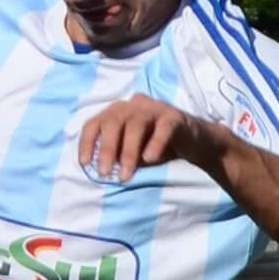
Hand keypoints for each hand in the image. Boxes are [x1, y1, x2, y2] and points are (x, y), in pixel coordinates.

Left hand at [76, 96, 218, 183]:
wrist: (194, 142)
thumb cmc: (156, 146)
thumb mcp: (132, 152)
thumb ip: (117, 156)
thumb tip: (101, 169)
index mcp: (118, 112)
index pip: (95, 122)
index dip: (87, 142)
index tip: (84, 163)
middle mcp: (133, 105)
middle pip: (113, 121)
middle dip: (106, 149)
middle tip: (104, 173)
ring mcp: (155, 107)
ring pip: (136, 124)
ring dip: (128, 151)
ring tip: (125, 174)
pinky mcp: (175, 116)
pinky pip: (163, 127)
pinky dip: (155, 143)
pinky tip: (150, 159)